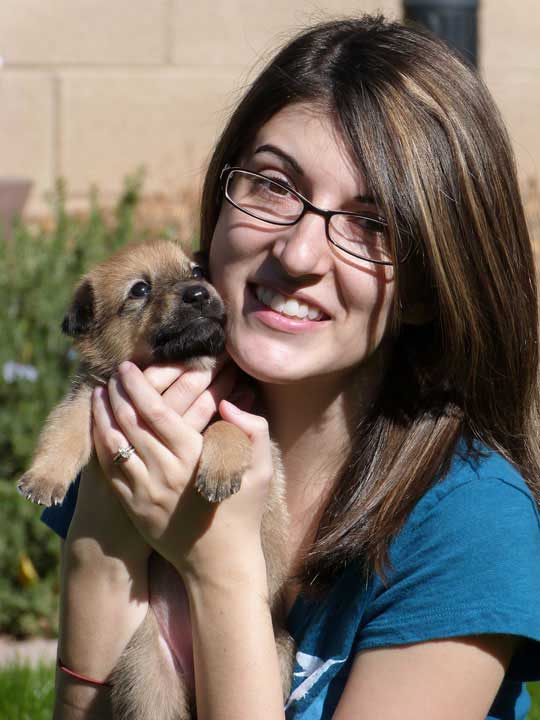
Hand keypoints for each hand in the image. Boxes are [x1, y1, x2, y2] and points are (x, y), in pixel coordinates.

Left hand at [91, 359, 271, 583]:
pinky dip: (101, 446)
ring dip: (103, 416)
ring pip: (114, 445)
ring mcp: (145, 492)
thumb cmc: (243, 510)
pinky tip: (99, 430)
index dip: (138, 386)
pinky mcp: (134, 508)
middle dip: (116, 393)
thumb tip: (228, 403)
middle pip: (130, 423)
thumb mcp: (261, 469)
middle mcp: (165, 472)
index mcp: (194, 457)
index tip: (128, 367)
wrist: (220, 562)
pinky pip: (109, 471)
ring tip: (99, 395)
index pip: (157, 412)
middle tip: (111, 374)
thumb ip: (253, 429)